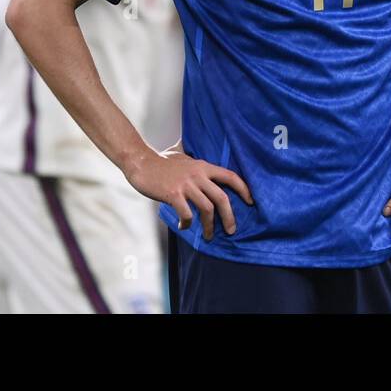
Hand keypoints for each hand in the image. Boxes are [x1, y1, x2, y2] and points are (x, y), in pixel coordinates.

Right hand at [127, 142, 253, 240]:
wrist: (141, 163)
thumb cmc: (161, 161)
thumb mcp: (182, 155)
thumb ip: (193, 159)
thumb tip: (198, 158)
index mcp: (203, 166)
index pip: (230, 176)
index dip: (243, 189)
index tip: (250, 201)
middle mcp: (198, 175)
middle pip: (222, 198)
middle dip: (229, 217)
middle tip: (231, 230)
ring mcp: (186, 185)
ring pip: (206, 209)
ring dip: (209, 226)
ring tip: (208, 236)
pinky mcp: (173, 194)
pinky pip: (187, 214)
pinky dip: (188, 223)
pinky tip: (184, 227)